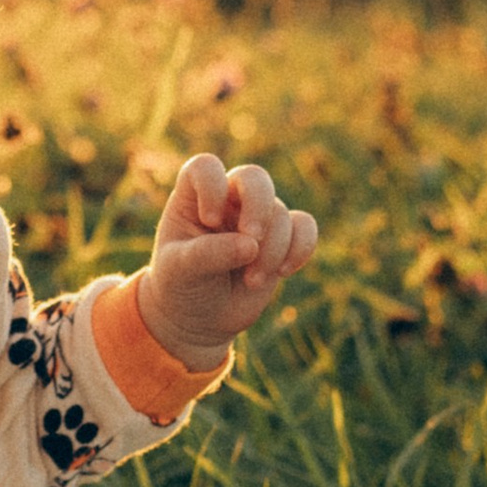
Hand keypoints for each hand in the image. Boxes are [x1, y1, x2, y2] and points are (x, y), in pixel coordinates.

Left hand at [137, 156, 316, 370]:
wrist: (200, 318)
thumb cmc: (181, 285)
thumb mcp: (181, 270)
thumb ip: (209, 254)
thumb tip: (251, 245)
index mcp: (193, 196)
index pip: (206, 168)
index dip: (213, 187)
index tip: (209, 221)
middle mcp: (227, 199)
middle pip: (255, 178)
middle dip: (258, 208)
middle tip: (252, 239)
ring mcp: (256, 217)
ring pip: (280, 214)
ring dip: (271, 250)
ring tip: (252, 281)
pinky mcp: (281, 239)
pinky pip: (305, 227)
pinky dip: (301, 247)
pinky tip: (284, 271)